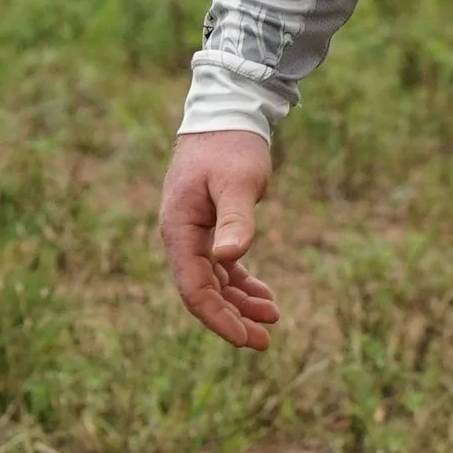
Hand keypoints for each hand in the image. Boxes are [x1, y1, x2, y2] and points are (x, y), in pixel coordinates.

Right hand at [157, 131, 278, 349]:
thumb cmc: (232, 146)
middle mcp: (181, 236)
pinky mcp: (209, 226)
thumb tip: (228, 259)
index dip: (219, 318)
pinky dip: (241, 282)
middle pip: (202, 292)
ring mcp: (193, 233)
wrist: (228, 112)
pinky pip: (221, 266)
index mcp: (180, 230)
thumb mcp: (237, 181)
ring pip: (213, 282)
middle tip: (266, 340)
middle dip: (232, 319)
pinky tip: (264, 294)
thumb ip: (235, 219)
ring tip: (272, 318)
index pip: (194, 289)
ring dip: (239, 303)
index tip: (247, 338)